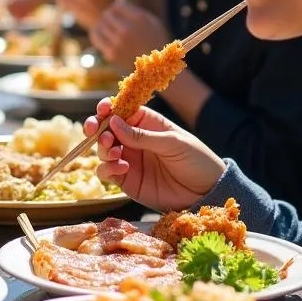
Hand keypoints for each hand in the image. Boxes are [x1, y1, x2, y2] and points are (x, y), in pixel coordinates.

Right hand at [86, 98, 224, 210]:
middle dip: (97, 127)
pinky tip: (121, 168)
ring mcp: (129, 159)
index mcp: (146, 123)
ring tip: (116, 153)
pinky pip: (107, 172)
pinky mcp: (127, 180)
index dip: (108, 107)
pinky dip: (107, 169)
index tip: (102, 109)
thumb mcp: (172, 143)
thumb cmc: (196, 160)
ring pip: (102, 149)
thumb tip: (113, 121)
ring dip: (103, 148)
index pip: (121, 110)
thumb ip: (142, 135)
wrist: (206, 192)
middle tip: (95, 131)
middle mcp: (134, 139)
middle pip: (106, 129)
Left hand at [91, 2, 168, 69]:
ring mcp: (118, 43)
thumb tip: (115, 5)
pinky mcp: (112, 54)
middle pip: (107, 15)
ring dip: (101, 25)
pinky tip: (101, 35)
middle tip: (110, 21)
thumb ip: (135, 12)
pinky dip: (97, 34)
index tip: (117, 14)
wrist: (157, 69)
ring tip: (106, 28)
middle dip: (108, 17)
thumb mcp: (152, 22)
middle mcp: (127, 29)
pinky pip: (96, 37)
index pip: (117, 6)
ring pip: (99, 25)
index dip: (115, 9)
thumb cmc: (155, 42)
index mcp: (139, 19)